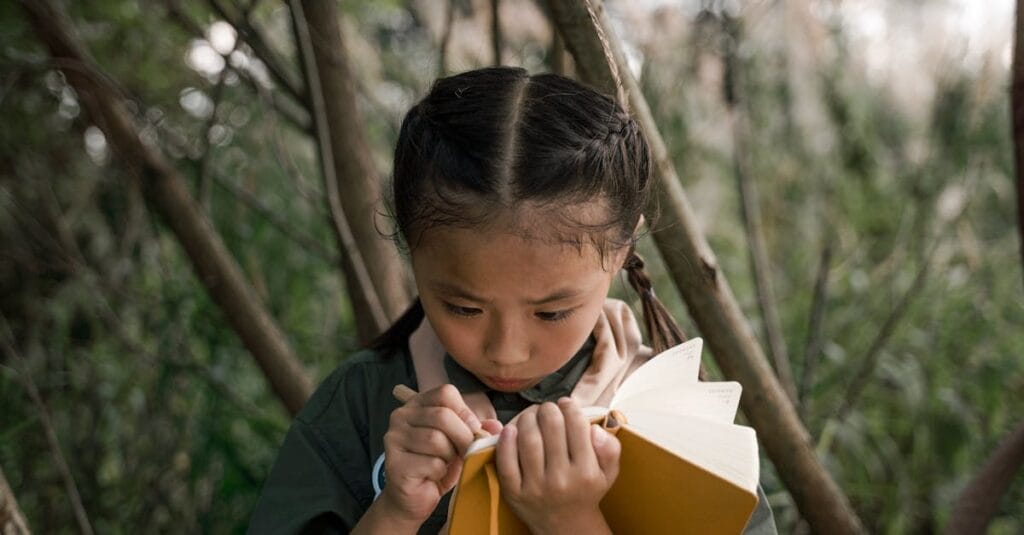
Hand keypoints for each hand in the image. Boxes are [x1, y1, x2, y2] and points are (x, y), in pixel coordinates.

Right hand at [375, 384, 484, 525]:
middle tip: (467, 452)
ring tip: (446, 464)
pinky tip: (434, 476)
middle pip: (442, 416)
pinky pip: (431, 463)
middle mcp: (401, 417)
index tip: (472, 430)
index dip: (465, 412)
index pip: (445, 393)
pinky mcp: (395, 463)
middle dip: (463, 436)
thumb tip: (497, 426)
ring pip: (436, 440)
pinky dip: (441, 472)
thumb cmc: (436, 466)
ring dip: (450, 456)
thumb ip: (476, 430)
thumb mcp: (459, 443)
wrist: (413, 498)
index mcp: (417, 404)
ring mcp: (394, 439)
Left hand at [495, 397, 619, 533]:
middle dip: (549, 408)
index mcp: (586, 472)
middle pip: (551, 426)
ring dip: (527, 417)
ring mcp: (535, 487)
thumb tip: (595, 429)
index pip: (577, 426)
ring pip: (528, 439)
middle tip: (548, 408)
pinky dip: (506, 441)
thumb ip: (610, 449)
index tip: (566, 403)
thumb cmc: (585, 492)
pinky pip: (506, 461)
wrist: (566, 527)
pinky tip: (511, 429)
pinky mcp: (514, 493)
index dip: (570, 407)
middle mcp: (561, 479)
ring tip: (532, 414)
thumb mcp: (608, 474)